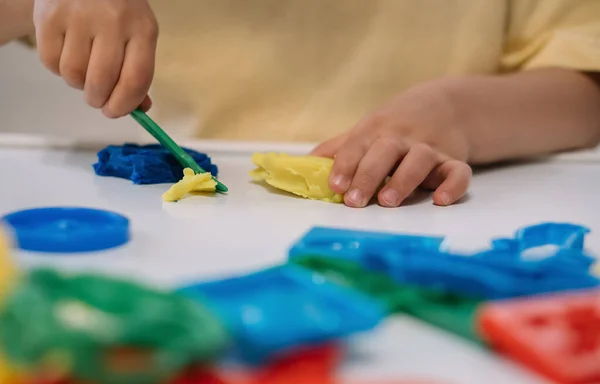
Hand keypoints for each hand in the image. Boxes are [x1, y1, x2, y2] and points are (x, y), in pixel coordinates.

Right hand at [33, 0, 157, 116]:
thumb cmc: (118, 11)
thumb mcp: (138, 33)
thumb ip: (139, 71)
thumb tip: (139, 109)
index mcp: (142, 28)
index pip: (136, 79)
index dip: (125, 105)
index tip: (114, 112)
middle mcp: (112, 21)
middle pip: (102, 81)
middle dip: (98, 99)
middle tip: (97, 97)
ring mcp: (78, 17)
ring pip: (74, 75)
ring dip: (77, 83)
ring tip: (83, 67)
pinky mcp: (49, 16)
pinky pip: (51, 62)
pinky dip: (58, 68)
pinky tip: (67, 53)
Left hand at [312, 79, 471, 207]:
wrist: (445, 104)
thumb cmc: (394, 126)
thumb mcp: (366, 131)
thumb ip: (337, 148)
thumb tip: (302, 164)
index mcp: (375, 131)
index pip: (356, 146)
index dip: (344, 166)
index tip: (334, 185)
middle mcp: (401, 138)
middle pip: (384, 153)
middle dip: (368, 176)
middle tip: (354, 200)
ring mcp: (429, 148)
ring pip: (419, 161)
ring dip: (404, 180)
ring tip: (388, 201)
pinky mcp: (454, 160)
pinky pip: (458, 172)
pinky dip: (453, 185)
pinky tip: (441, 199)